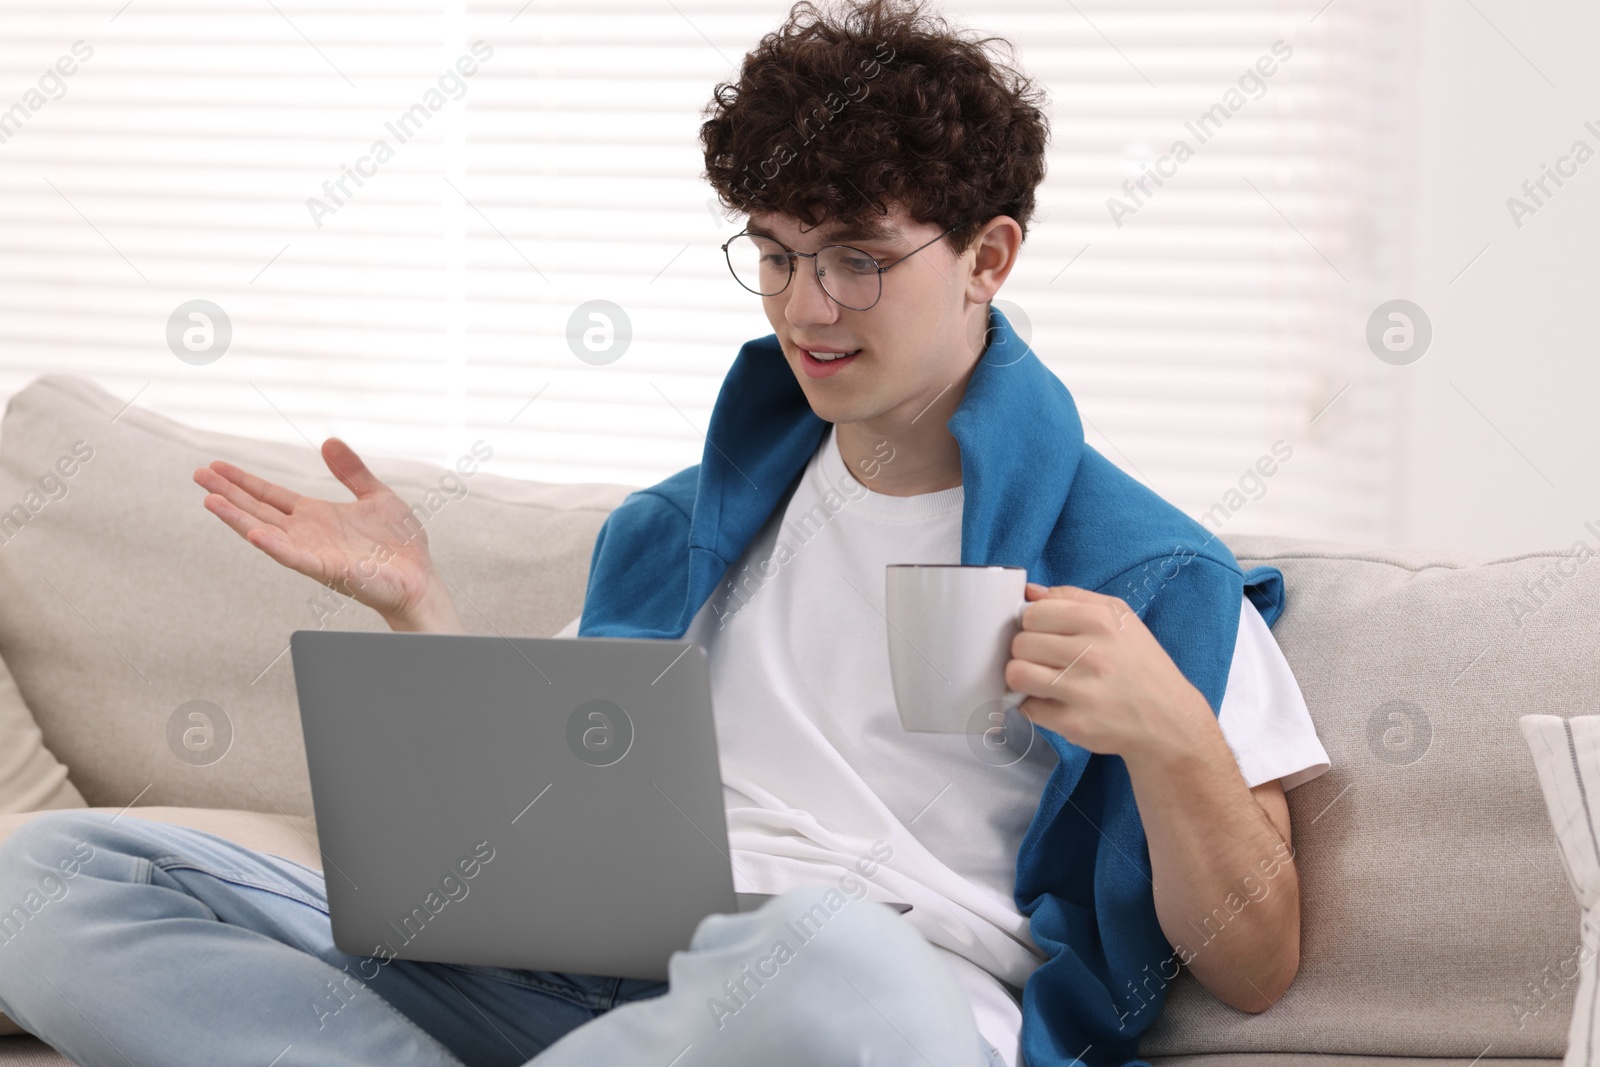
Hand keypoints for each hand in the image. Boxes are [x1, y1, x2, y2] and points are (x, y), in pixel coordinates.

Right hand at [193, 438, 457, 628]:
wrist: (420, 578)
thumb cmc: (399, 544)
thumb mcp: (376, 495)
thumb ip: (352, 471)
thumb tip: (329, 442)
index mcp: (316, 516)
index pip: (270, 495)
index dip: (244, 480)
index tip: (216, 465)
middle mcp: (307, 534)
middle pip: (258, 509)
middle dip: (228, 493)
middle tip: (198, 475)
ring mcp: (314, 552)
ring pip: (266, 533)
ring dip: (238, 518)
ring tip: (209, 501)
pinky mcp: (328, 569)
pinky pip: (295, 558)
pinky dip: (274, 547)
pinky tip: (254, 534)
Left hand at [1004, 583, 1213, 761]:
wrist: (1170, 720)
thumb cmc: (1141, 666)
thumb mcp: (1121, 618)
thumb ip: (1072, 598)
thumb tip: (1029, 593)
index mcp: (1100, 621)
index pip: (1033, 614)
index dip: (1034, 625)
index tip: (1046, 636)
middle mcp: (1091, 653)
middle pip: (1021, 644)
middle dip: (1028, 653)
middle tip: (1048, 662)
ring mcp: (1081, 690)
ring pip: (1016, 674)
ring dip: (1023, 679)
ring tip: (1043, 681)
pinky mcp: (1073, 723)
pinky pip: (1027, 709)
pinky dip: (1035, 707)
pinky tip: (1055, 704)